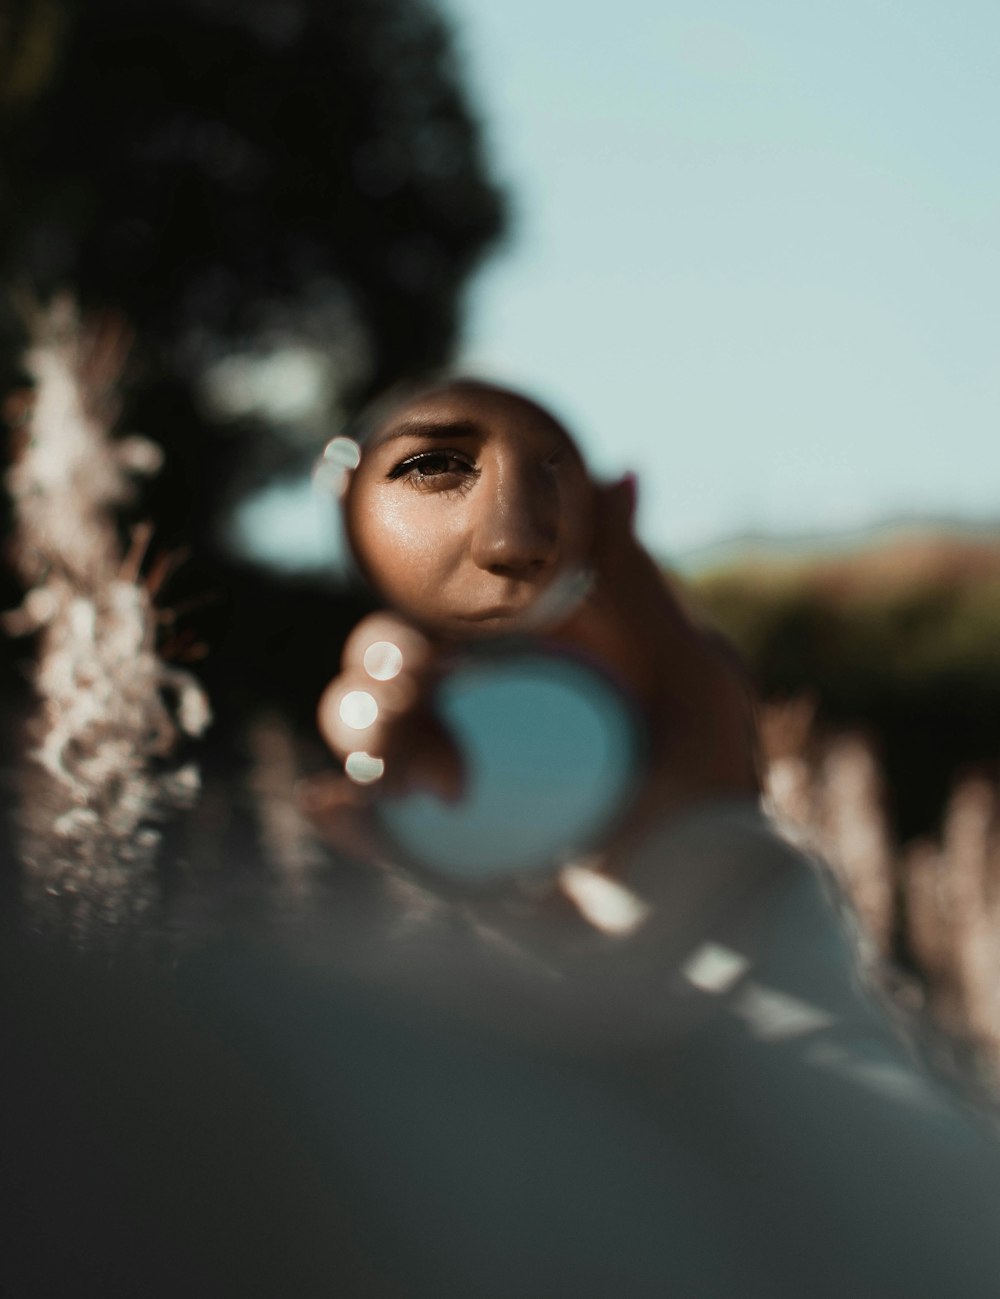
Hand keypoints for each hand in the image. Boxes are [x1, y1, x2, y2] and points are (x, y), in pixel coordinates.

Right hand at [304, 477, 758, 866]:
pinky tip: (338, 807)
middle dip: (384, 667)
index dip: (399, 568)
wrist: (708, 908)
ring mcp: (451, 777)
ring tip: (444, 786)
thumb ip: (638, 579)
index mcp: (523, 653)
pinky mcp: (438, 853)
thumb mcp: (690, 672)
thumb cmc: (714, 785)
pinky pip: (369, 826)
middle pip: (381, 659)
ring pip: (360, 730)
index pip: (435, 595)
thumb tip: (620, 473)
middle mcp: (477, 706)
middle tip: (429, 690)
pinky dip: (345, 813)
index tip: (369, 517)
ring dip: (369, 736)